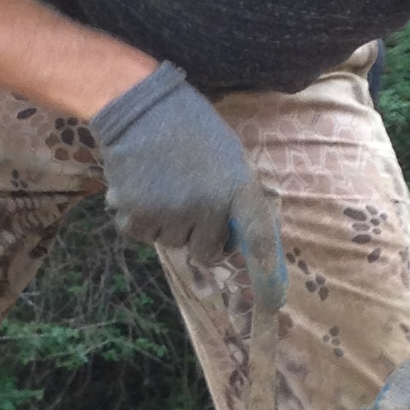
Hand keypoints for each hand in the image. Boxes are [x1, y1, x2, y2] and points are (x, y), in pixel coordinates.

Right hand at [90, 63, 286, 300]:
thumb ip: (234, 195)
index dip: (265, 271)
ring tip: (160, 182)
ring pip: (171, 242)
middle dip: (197, 235)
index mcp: (237, 187)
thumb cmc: (188, 127)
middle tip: (186, 200)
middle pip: (205, 251)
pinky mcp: (138, 215)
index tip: (273, 303)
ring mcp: (172, 213)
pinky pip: (140, 235)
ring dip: (164, 222)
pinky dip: (137, 217)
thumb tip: (237, 237)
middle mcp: (208, 206)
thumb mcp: (227, 155)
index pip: (258, 237)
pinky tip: (138, 186)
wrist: (137, 107)